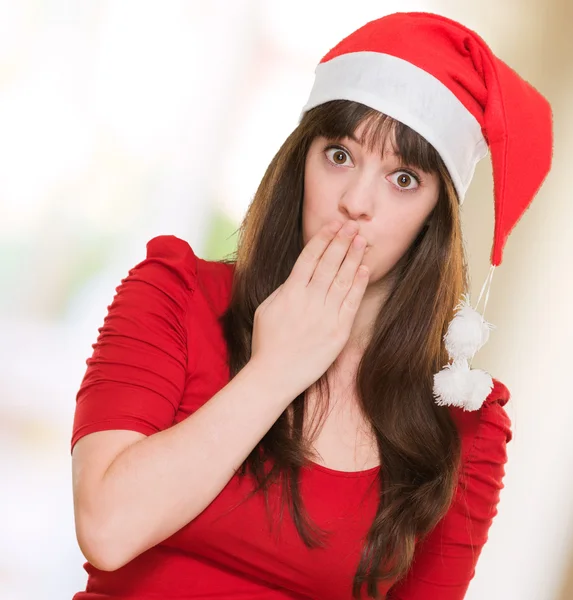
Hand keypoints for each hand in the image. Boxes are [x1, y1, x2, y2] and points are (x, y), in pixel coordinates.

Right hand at [250, 219, 368, 396]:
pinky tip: (364, 269)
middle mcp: (309, 300)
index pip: (309, 258)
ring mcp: (325, 316)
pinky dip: (358, 285)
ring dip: (352, 258)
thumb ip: (284, 289)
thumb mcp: (266, 309)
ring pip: (342, 280)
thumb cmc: (267, 342)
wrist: (275, 375)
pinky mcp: (338, 332)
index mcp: (290, 292)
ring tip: (361, 240)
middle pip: (328, 264)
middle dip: (341, 241)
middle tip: (352, 225)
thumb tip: (299, 274)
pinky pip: (351, 303)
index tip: (333, 225)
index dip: (323, 239)